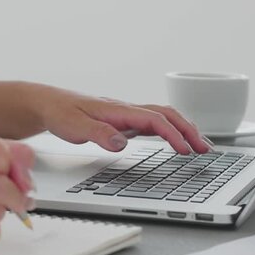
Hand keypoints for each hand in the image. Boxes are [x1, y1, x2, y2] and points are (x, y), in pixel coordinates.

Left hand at [37, 91, 211, 153]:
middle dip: (189, 131)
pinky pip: (153, 123)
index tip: (185, 150)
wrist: (50, 104)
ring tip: (199, 147)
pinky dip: (170, 130)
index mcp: (118, 110)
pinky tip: (175, 141)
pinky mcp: (123, 120)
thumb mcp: (75, 127)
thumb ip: (98, 134)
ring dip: (183, 129)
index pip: (154, 119)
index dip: (173, 134)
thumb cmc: (61, 113)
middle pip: (167, 115)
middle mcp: (126, 109)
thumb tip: (121, 143)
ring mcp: (126, 114)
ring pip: (163, 117)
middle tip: (205, 150)